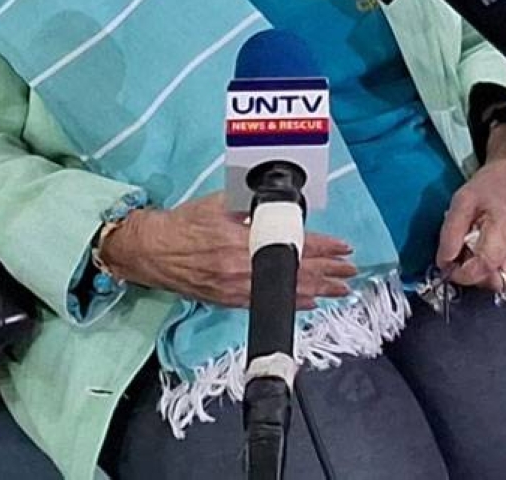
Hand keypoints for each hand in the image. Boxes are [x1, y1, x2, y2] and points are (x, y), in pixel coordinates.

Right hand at [100, 192, 355, 309]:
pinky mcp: (230, 300)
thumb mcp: (217, 203)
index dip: (323, 248)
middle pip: (297, 272)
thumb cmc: (184, 223)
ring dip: (319, 291)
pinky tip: (310, 302)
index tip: (344, 249)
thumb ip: (248, 204)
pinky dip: (293, 302)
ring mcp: (238, 288)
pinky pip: (269, 302)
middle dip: (329, 272)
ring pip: (287, 291)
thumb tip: (278, 202)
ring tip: (341, 290)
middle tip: (351, 272)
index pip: (295, 244)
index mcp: (243, 240)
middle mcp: (244, 267)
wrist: (153, 251)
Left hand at [436, 159, 505, 290]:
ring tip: (468, 250)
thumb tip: (444, 262)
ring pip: (499, 281)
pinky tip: (479, 250)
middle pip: (493, 281)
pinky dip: (488, 268)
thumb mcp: (460, 202)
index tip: (446, 267)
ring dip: (479, 273)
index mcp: (504, 231)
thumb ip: (451, 234)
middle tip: (456, 257)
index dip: (462, 274)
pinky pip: (504, 273)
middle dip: (470, 275)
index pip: (484, 267)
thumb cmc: (487, 187)